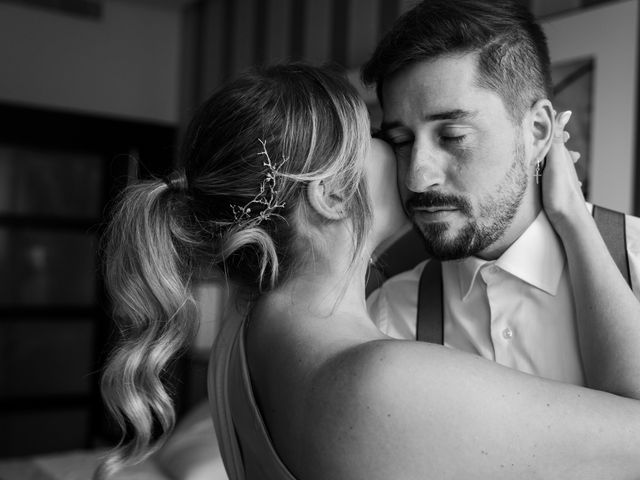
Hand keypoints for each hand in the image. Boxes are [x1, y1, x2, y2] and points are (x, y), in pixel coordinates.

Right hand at [541, 111, 586, 225]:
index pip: (553, 131)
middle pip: (551, 143)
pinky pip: (545, 171)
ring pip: (549, 158)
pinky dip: (541, 167)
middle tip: (532, 128)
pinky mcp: (552, 186)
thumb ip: (557, 139)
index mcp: (559, 154)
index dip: (545, 120)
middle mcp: (559, 162)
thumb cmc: (561, 192)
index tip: (534, 112)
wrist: (568, 220)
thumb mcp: (557, 162)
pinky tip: (538, 172)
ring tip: (532, 147)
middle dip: (544, 135)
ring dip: (542, 151)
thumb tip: (565, 112)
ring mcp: (556, 174)